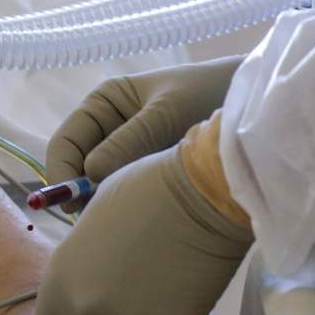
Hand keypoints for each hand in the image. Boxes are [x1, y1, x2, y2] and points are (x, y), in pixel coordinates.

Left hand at [36, 145, 252, 314]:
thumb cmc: (144, 191)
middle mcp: (87, 311)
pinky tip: (191, 285)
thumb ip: (82, 262)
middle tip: (136, 291)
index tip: (91, 312)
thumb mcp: (92, 222)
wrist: (200, 194)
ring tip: (168, 277)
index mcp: (60, 282)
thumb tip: (91, 278)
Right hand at [46, 55, 242, 210]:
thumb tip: (89, 175)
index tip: (72, 202)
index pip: (66, 141)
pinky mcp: (147, 173)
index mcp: (104, 103)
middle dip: (81, 193)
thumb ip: (128, 142)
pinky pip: (125, 191)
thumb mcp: (165, 114)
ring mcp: (128, 153)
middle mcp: (109, 128)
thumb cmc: (207, 94)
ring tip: (121, 217)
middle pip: (78, 168)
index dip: (61, 172)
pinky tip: (139, 215)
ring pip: (100, 185)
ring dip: (105, 201)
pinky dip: (127, 203)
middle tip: (95, 220)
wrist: (252, 104)